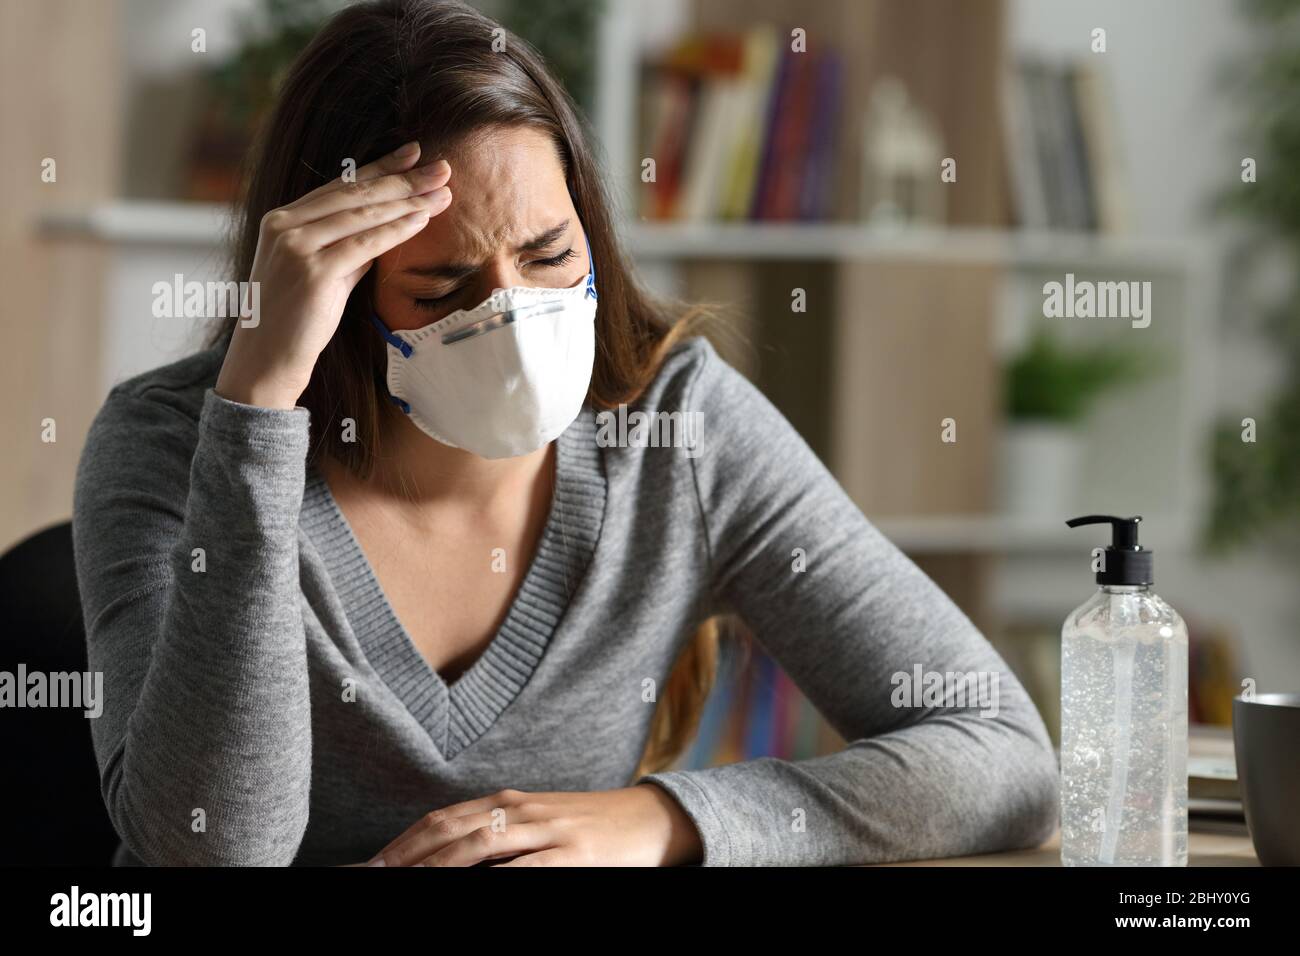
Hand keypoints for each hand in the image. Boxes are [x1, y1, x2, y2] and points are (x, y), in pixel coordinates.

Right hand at [215, 140, 452, 409]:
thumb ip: (349, 247)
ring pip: (362, 214)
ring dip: (407, 201)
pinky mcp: (312, 272)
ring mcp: (296, 247)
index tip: (414, 153)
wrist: (265, 361)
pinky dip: (396, 230)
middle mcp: (284, 226)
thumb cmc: (296, 320)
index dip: (380, 167)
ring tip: (441, 192)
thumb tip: (388, 227)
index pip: (341, 185)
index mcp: (282, 219)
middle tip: (442, 168)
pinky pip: (364, 244)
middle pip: (355, 194)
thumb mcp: (323, 272)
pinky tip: (422, 220)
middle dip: (403, 179)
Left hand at [362, 785, 703, 866]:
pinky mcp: (572, 854)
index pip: (440, 820)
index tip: (369, 866)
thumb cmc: (589, 828)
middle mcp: (520, 810)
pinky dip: (492, 880)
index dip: (401, 843)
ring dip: (436, 865)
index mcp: (507, 802)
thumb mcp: (538, 823)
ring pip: (478, 844)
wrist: (651, 819)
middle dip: (405, 856)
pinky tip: (467, 888)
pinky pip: (525, 868)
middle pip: (448, 830)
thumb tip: (445, 855)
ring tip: (404, 882)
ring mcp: (546, 831)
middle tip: (370, 876)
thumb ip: (497, 834)